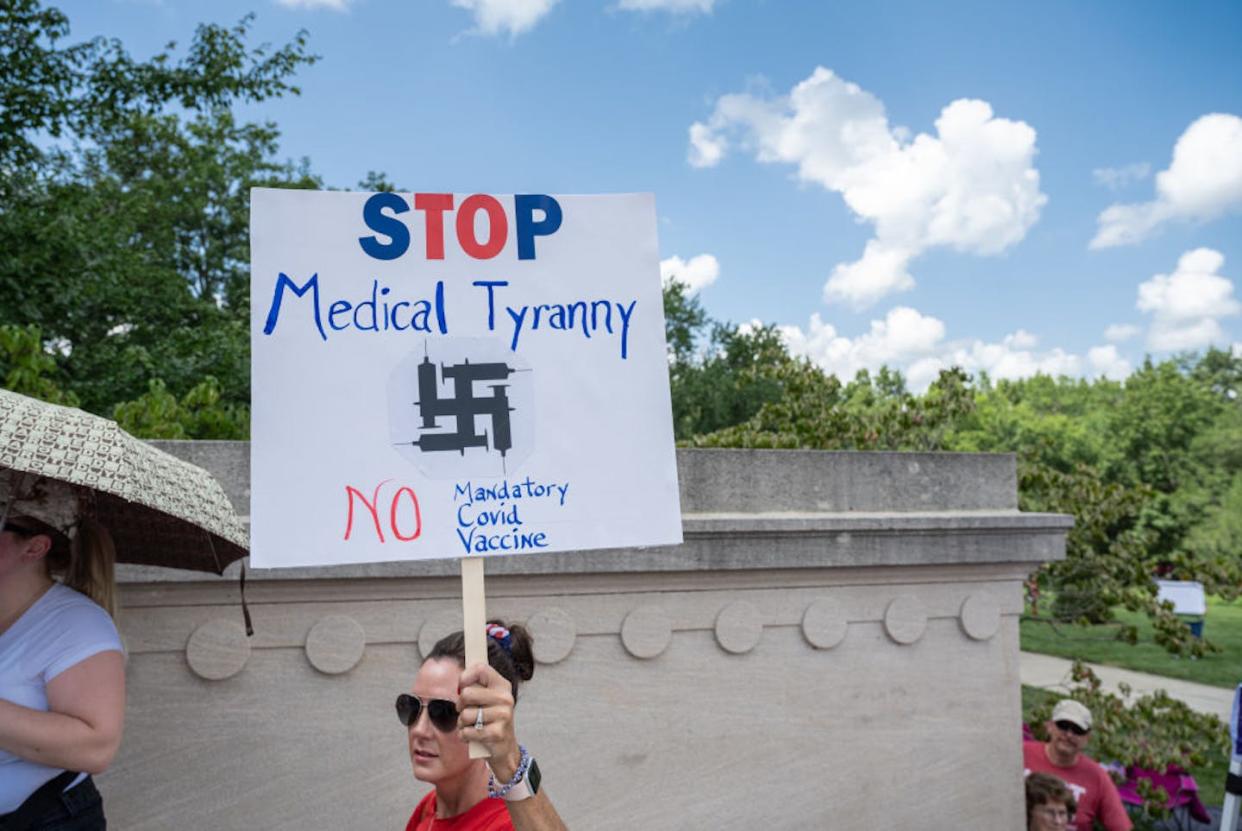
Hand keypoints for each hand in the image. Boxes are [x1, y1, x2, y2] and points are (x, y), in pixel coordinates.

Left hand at [457, 663, 520, 780]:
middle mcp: (505, 698)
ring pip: (465, 715)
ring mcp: (503, 716)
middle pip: (467, 693)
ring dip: (462, 723)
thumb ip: (476, 686)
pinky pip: (467, 732)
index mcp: (502, 685)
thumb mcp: (489, 699)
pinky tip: (473, 737)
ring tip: (471, 726)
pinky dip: (464, 736)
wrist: (505, 749)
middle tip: (467, 711)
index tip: (461, 686)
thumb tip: (460, 681)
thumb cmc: (491, 720)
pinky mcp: (496, 733)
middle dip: (460, 705)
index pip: (481, 669)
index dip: (465, 676)